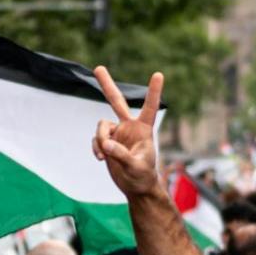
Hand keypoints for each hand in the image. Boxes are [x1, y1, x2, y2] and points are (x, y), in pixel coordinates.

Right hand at [91, 66, 163, 198]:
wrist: (136, 186)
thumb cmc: (142, 176)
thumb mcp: (135, 167)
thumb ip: (121, 155)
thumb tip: (106, 144)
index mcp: (143, 129)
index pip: (149, 107)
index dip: (153, 91)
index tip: (159, 74)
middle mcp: (130, 127)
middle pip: (117, 102)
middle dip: (107, 85)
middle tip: (98, 68)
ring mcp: (118, 133)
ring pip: (101, 126)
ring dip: (100, 139)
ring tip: (104, 155)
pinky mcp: (108, 142)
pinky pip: (97, 139)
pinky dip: (96, 147)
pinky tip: (101, 159)